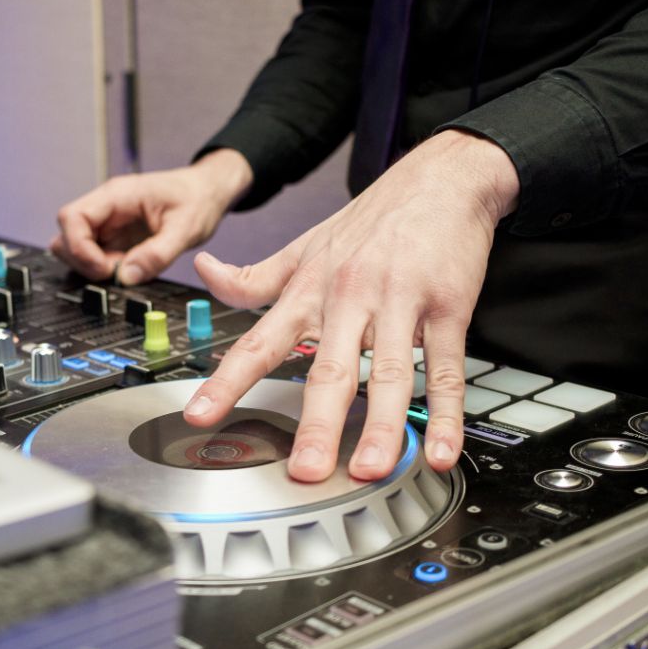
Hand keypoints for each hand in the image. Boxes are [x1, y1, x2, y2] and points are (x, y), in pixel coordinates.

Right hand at [51, 149, 252, 284]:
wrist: (208, 191)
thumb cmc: (197, 199)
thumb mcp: (186, 228)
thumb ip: (157, 254)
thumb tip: (127, 277)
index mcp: (117, 195)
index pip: (72, 218)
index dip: (79, 248)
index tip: (105, 268)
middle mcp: (106, 206)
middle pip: (66, 234)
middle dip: (84, 260)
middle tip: (116, 272)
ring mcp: (108, 221)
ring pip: (75, 245)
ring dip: (92, 265)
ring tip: (124, 268)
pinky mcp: (115, 235)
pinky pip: (94, 252)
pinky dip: (103, 266)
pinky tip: (127, 267)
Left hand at [183, 130, 519, 481]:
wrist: (442, 177)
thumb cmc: (372, 219)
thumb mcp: (304, 244)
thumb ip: (254, 274)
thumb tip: (205, 271)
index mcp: (310, 289)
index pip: (260, 341)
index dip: (227, 381)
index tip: (199, 417)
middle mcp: (349, 297)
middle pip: (329, 369)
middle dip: (315, 424)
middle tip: (304, 471)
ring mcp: (400, 302)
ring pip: (388, 373)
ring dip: (381, 426)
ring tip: (369, 470)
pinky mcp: (448, 307)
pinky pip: (444, 368)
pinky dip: (444, 413)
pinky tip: (441, 450)